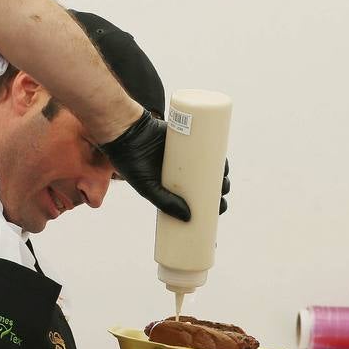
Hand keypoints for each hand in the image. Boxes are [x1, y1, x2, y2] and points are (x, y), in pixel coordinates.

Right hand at [98, 111, 231, 220]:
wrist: (125, 131)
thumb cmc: (130, 161)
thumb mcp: (147, 187)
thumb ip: (165, 202)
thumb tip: (189, 218)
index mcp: (173, 187)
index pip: (197, 200)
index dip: (211, 206)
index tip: (219, 210)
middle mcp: (182, 173)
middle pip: (207, 184)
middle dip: (219, 191)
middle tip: (222, 196)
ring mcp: (186, 156)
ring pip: (210, 167)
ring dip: (221, 174)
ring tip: (224, 181)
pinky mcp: (187, 139)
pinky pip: (206, 146)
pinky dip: (216, 153)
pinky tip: (223, 162)